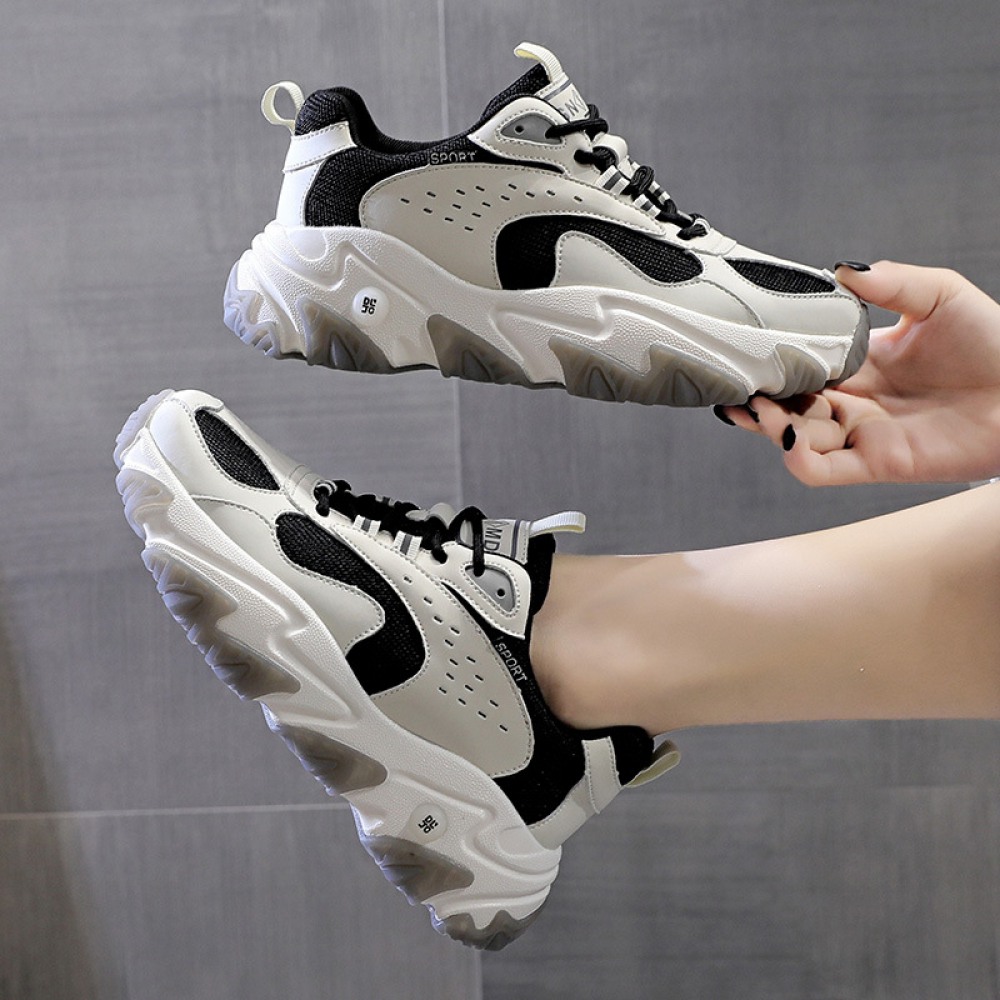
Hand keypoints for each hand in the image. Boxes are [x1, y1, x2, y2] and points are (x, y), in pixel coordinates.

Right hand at [720, 261, 999, 484]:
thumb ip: (891, 281)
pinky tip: (789, 441)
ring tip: (757, 409)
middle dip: (759, 397)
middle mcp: (856, 400)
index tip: (749, 349)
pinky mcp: (878, 462)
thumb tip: (841, 268)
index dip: (774, 361)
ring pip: (797, 436)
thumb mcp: (942, 295)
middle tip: (739, 385)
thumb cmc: (997, 343)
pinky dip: (800, 461)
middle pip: (789, 403)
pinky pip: (825, 470)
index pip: (804, 363)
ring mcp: (863, 433)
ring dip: (770, 427)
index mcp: (864, 361)